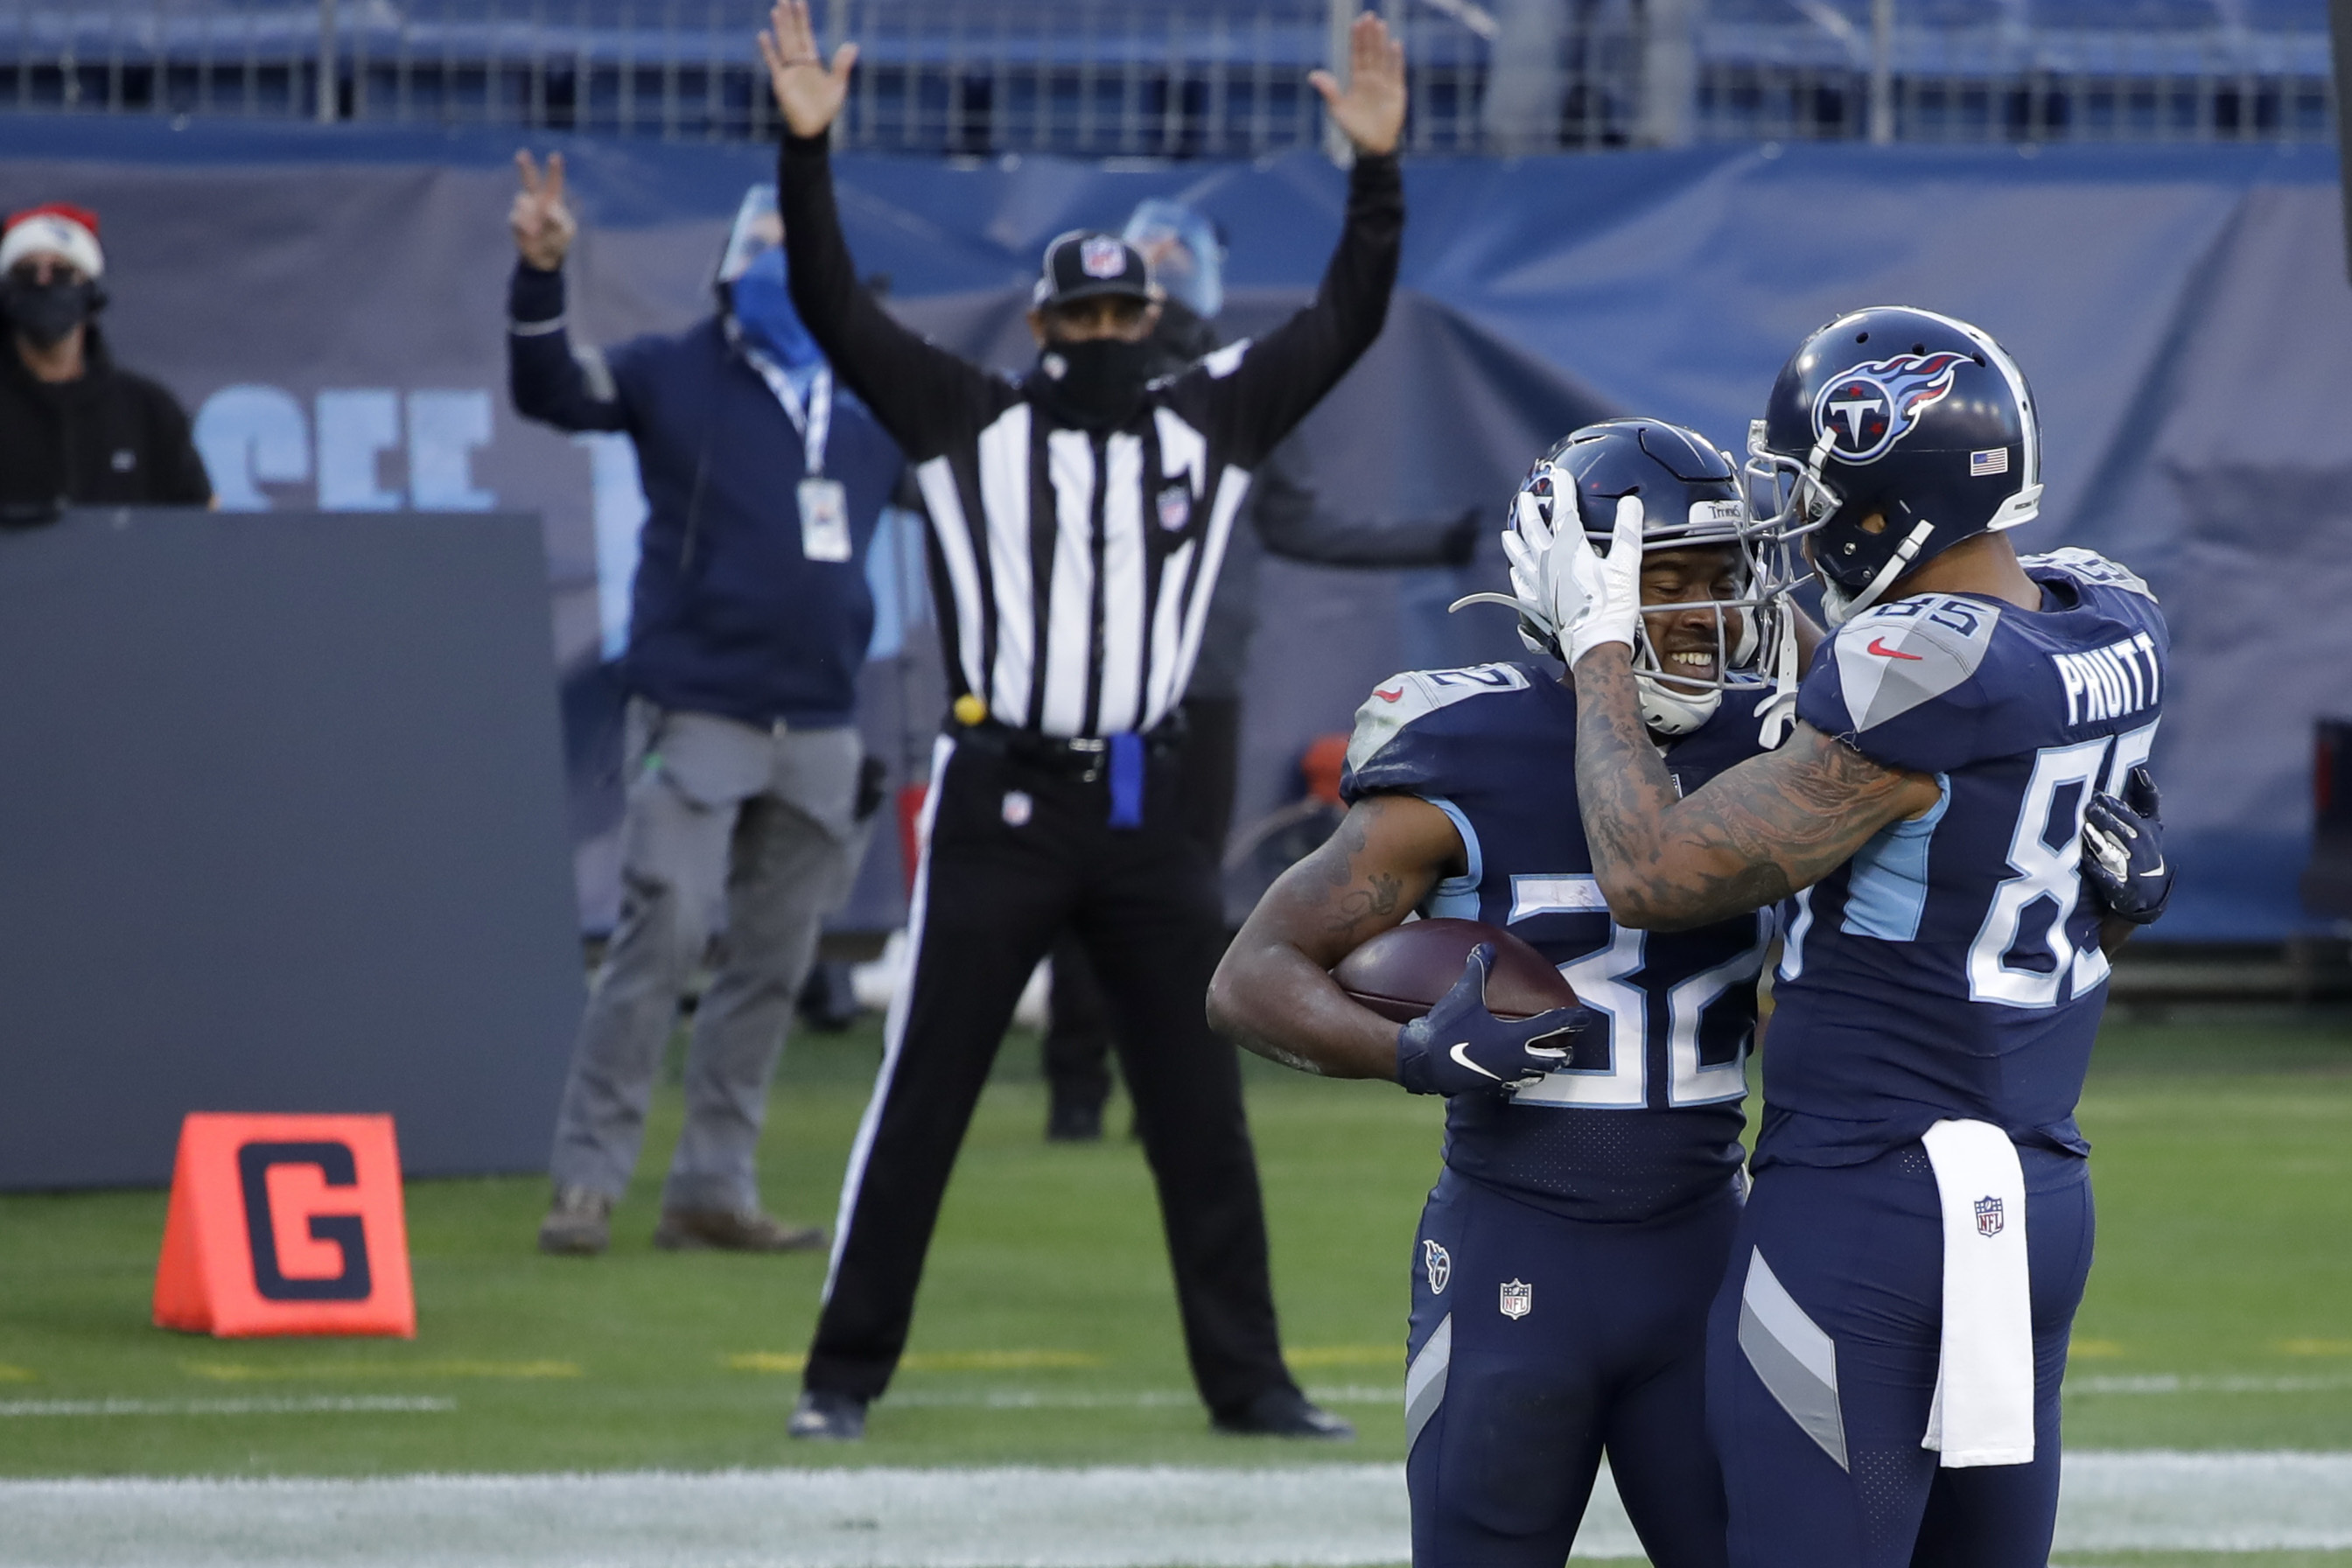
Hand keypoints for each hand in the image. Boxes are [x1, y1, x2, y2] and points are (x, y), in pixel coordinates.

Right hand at [510, 150, 576, 270]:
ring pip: (521, 200)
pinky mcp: (515, 219)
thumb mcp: (564, 234)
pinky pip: (516, 218)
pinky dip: (523, 227)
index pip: (554, 183)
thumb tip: (549, 210)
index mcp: (553, 201)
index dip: (555, 170)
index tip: (555, 155)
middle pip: (530, 181)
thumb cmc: (557, 241)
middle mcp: (537, 201)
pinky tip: (530, 234)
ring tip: (537, 230)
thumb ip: (558, 222)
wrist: (543, 257)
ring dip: (529, 212)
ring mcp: (524, 209)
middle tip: (522, 153)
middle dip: (525, 167)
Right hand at [759, 0, 857, 138]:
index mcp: (813, 61)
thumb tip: (852, 45)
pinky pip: (774, 62)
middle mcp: (799, 63)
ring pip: (784, 44)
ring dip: (781, 28)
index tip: (800, 2)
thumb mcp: (838, 86)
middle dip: (790, 17)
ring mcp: (789, 70)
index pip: (807, 35)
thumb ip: (842, 65)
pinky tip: (763, 35)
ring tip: (776, 10)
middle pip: (793, 35)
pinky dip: (769, 49)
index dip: (803, 19)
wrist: (813, 128)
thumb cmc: (826, 109)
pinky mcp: (781, 81)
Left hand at [1309, 13, 1406, 156]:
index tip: (1357, 23)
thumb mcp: (1337, 110)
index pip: (1356, 55)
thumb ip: (1328, 91)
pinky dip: (1396, 59)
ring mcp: (1385, 84)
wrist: (1372, 147)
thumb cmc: (1353, 130)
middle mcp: (1371, 79)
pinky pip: (1396, 72)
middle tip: (1369, 16)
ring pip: (1383, 58)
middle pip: (1370, 52)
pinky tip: (1395, 45)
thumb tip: (1312, 75)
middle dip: (1369, 35)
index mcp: (1356, 81)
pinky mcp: (1397, 92)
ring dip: (1382, 42)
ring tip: (1381, 25)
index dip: (1357, 40)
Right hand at [1394, 944, 1587, 1096]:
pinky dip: (1523, 1078)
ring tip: (1548, 1059)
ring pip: (1538, 1075)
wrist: (1424, 1061)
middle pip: (1553, 1059)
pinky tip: (1519, 1073)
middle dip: (1564, 1051)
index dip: (1572, 1020)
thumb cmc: (1446, 1027)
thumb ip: (1478, 969)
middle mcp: (1516, 1059)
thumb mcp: (1464, 995)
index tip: (1585, 1017)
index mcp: (1514, 1036)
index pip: (1553, 1026)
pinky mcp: (1492, 1086)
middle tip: (1569, 1044)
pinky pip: (1516, 1085)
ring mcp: (1505, 1076)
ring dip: (1546, 1066)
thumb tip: (1486, 945)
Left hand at [1501, 485, 1641, 667]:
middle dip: (1530, 511)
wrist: (1595, 646)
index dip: (1563, 491)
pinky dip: (1517, 573)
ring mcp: (1539, 585)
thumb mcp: (1626, 565)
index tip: (1561, 475)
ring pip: (1521, 556)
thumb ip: (1628, 531)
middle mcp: (1548, 563)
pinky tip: (1515, 571)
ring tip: (1507, 532)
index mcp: (1569, 549)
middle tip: (1526, 497)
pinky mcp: (1538, 604)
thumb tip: (1631, 502)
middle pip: (1533, 530)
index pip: (1563, 512)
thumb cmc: (1612, 606)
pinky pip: (1521, 585)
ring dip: (1515, 541)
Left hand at [2083, 765, 2170, 924]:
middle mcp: (2141, 851)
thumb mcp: (2152, 825)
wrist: (2150, 893)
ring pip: (2113, 853)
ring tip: (2084, 828)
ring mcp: (2131, 871)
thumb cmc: (2145, 849)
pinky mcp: (2121, 889)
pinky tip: (2084, 858)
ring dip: (2100, 841)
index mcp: (2146, 833)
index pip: (2131, 817)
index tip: (2099, 795)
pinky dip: (2097, 869)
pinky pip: (2107, 878)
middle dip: (2106, 819)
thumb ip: (2147, 799)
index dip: (2116, 807)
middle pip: (2121, 833)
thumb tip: (2140, 770)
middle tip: (2088, 807)